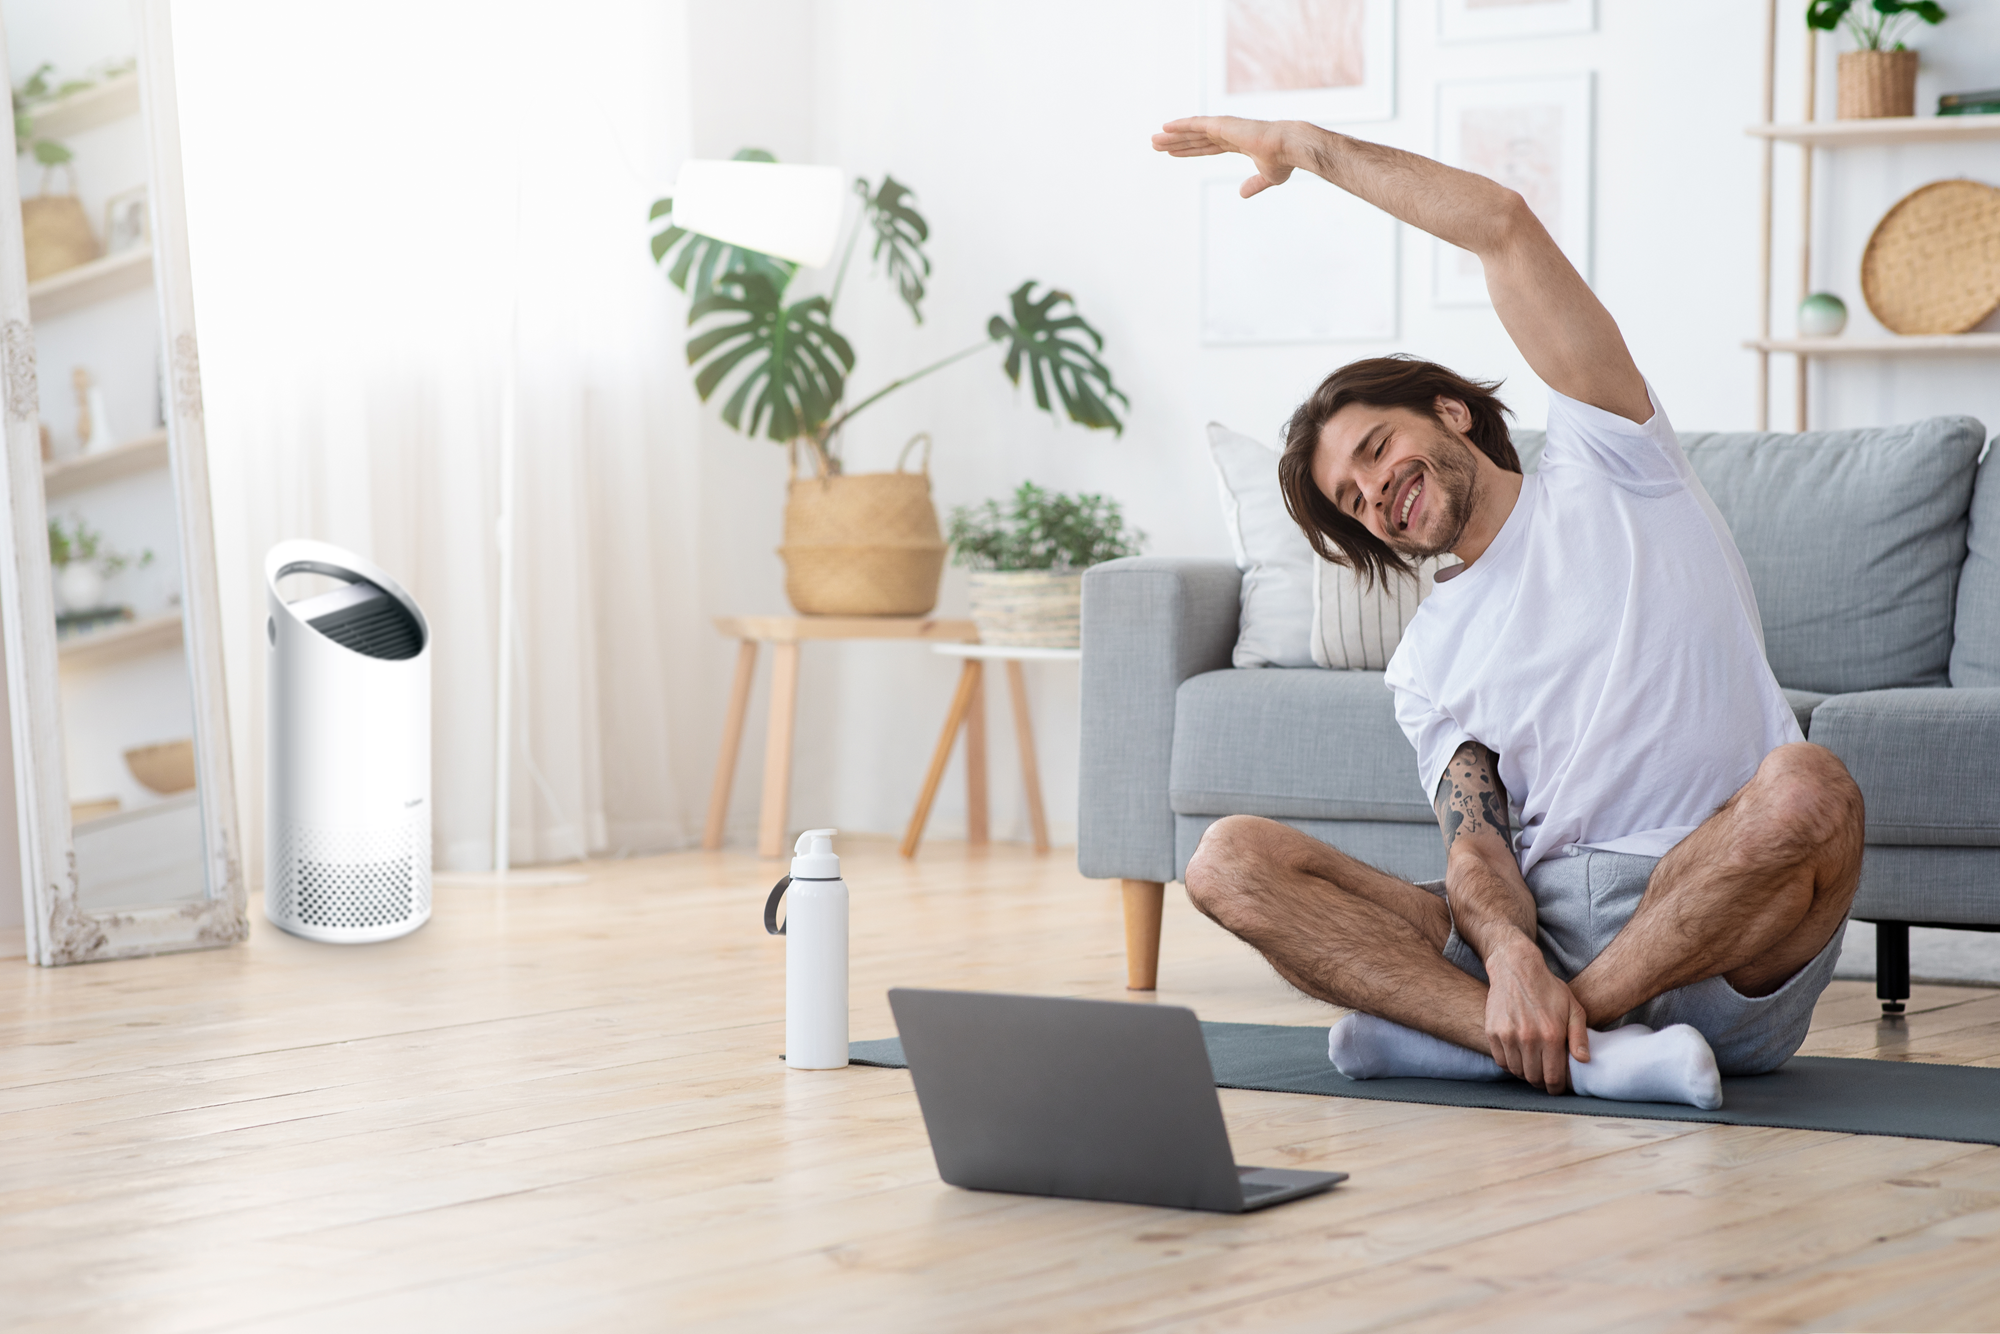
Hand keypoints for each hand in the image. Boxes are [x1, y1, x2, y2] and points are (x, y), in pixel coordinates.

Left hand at [1151, 116, 1298, 197]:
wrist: (1288, 147)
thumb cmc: (1282, 161)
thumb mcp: (1267, 177)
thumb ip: (1253, 184)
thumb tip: (1241, 194)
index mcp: (1238, 143)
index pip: (1207, 147)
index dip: (1190, 150)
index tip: (1174, 152)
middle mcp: (1228, 133)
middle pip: (1195, 139)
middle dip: (1176, 142)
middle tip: (1156, 144)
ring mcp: (1224, 128)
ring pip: (1192, 132)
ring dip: (1172, 135)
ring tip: (1154, 139)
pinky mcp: (1222, 125)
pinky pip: (1195, 125)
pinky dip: (1180, 125)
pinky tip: (1165, 127)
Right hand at [1483, 936, 1589, 1092]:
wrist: (1516, 968)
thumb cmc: (1548, 989)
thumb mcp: (1573, 1008)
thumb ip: (1579, 1036)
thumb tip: (1583, 1060)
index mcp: (1551, 1035)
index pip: (1553, 1077)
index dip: (1556, 1088)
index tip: (1557, 1087)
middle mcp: (1528, 1038)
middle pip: (1534, 1078)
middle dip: (1542, 1082)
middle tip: (1546, 1076)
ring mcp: (1508, 1036)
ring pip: (1517, 1072)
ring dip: (1526, 1073)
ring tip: (1533, 1065)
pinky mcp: (1492, 1032)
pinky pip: (1501, 1061)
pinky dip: (1510, 1064)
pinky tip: (1519, 1056)